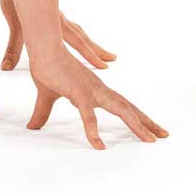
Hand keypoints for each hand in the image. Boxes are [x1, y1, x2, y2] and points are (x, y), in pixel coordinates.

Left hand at [0, 5, 117, 71]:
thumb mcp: (13, 25)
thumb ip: (12, 47)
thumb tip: (5, 67)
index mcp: (55, 23)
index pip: (78, 42)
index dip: (91, 55)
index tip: (105, 65)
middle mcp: (59, 19)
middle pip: (83, 36)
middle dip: (97, 49)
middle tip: (112, 58)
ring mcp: (56, 14)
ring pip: (77, 29)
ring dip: (87, 40)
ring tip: (96, 49)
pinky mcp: (50, 12)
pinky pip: (68, 24)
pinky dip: (75, 32)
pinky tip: (72, 35)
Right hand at [27, 51, 166, 148]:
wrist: (41, 48)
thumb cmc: (46, 67)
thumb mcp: (46, 97)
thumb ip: (43, 112)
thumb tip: (33, 126)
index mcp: (95, 90)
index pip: (122, 105)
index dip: (137, 117)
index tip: (150, 128)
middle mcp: (99, 89)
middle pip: (129, 107)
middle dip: (147, 122)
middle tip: (163, 135)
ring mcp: (92, 91)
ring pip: (121, 110)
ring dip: (137, 125)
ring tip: (150, 140)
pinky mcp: (79, 93)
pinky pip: (89, 116)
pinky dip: (94, 132)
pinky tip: (100, 146)